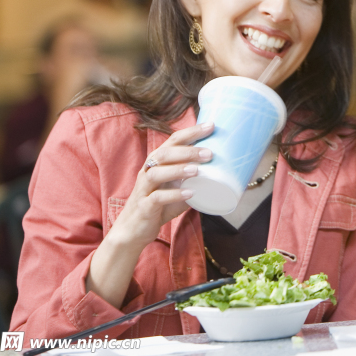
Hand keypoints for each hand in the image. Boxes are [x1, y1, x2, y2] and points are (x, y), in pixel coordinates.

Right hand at [107, 121, 214, 250]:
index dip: (191, 132)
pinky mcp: (144, 207)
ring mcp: (144, 189)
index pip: (173, 140)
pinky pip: (157, 198)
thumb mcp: (177, 188)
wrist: (132, 230)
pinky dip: (174, 195)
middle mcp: (148, 171)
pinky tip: (189, 193)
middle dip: (187, 150)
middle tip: (209, 153)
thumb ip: (193, 180)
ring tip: (197, 170)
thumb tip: (222, 172)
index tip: (211, 126)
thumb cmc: (158, 205)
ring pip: (157, 173)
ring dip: (178, 169)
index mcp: (157, 162)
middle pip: (164, 153)